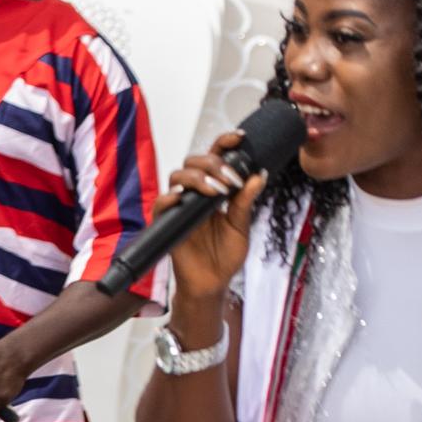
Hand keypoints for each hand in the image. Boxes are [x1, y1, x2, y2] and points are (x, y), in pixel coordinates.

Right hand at [161, 132, 273, 309]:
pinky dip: (170, 198)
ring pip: (178, 175)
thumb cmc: (225, 256)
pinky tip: (183, 199)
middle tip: (230, 179)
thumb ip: (246, 202)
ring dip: (197, 178)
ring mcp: (180, 206)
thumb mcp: (241, 227)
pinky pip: (162, 204)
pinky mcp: (166, 222)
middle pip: (195, 161)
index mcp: (214, 190)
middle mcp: (195, 193)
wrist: (213, 283)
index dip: (225, 143)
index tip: (241, 137)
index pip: (216, 158)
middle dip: (213, 163)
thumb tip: (259, 175)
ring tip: (216, 191)